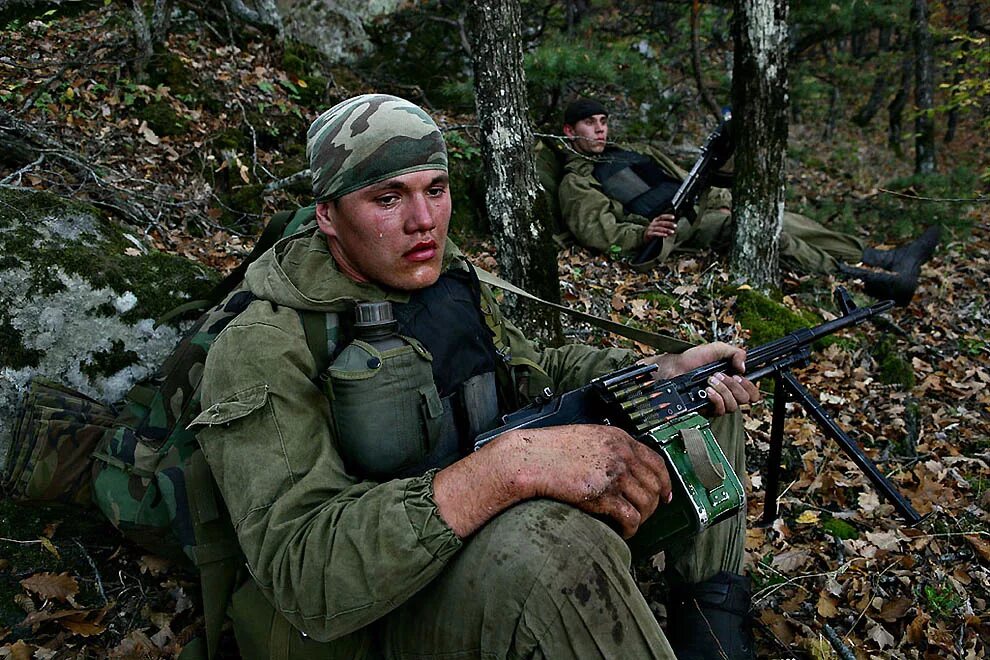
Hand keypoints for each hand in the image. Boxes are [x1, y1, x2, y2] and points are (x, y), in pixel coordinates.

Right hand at [500, 425, 671, 538]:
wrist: (528, 460)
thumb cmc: (549, 451)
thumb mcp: (586, 438)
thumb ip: (608, 449)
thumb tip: (622, 468)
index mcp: (618, 439)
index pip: (656, 461)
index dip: (665, 481)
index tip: (666, 494)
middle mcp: (620, 454)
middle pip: (655, 484)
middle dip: (654, 503)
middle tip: (647, 514)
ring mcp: (614, 474)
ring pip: (647, 502)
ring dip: (642, 517)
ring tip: (631, 524)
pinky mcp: (603, 495)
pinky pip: (630, 517)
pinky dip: (630, 528)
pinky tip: (623, 531)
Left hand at [638, 342, 760, 414]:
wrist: (675, 367)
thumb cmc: (693, 359)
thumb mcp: (717, 349)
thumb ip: (736, 353)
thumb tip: (744, 367)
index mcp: (733, 381)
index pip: (752, 392)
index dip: (750, 386)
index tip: (739, 376)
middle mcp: (727, 393)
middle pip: (745, 399)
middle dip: (733, 385)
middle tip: (720, 375)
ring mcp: (718, 402)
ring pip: (733, 406)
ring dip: (723, 391)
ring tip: (710, 380)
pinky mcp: (707, 409)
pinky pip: (719, 411)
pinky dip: (715, 399)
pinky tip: (707, 390)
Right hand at [643, 213, 676, 240]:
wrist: (644, 236)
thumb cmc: (654, 230)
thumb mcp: (658, 226)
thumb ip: (665, 225)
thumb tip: (674, 225)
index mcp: (655, 220)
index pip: (662, 216)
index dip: (667, 216)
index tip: (673, 217)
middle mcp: (653, 223)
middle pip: (661, 222)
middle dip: (669, 224)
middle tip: (675, 226)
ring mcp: (650, 228)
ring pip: (659, 228)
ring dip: (667, 230)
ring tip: (672, 232)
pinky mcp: (649, 234)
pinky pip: (656, 233)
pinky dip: (661, 234)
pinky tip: (666, 235)